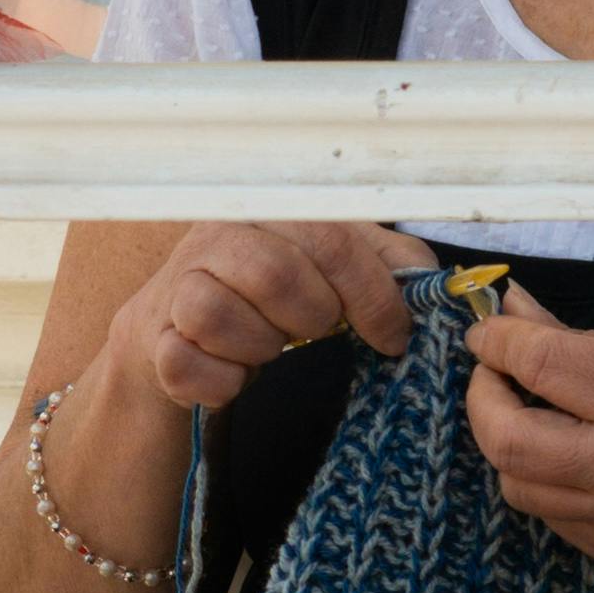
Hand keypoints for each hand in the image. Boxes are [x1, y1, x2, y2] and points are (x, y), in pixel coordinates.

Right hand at [107, 223, 434, 419]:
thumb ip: (392, 267)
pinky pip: (185, 364)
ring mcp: (175, 286)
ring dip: (259, 345)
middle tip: (316, 331)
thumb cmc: (273, 293)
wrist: (181, 331)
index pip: (332, 241)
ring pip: (216, 314)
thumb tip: (441, 287)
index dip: (371, 296)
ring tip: (268, 346)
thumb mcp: (339, 270)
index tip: (391, 336)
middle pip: (275, 273)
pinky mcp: (153, 340)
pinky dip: (221, 382)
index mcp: (270, 210)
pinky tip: (234, 375)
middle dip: (312, 317)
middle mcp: (215, 236)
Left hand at [463, 311, 593, 580]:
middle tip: (494, 375)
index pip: (538, 363)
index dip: (497, 342)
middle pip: (505, 437)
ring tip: (533, 414)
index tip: (488, 332)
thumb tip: (516, 309)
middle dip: (482, 398)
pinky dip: (544, 480)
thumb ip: (584, 339)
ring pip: (516, 483)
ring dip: (508, 442)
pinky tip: (569, 457)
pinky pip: (550, 515)